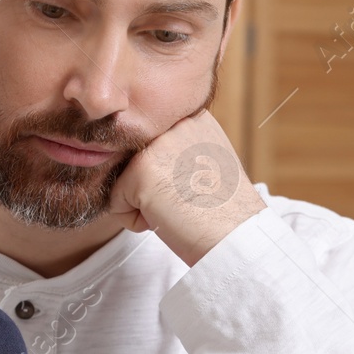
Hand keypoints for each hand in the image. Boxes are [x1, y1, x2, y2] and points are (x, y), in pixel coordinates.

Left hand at [108, 109, 265, 265]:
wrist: (236, 236)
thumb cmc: (224, 211)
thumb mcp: (208, 162)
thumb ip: (178, 150)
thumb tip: (142, 155)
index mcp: (192, 117)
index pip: (152, 148)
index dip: (168, 178)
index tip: (196, 189)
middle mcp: (173, 122)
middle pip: (135, 162)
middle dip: (154, 189)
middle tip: (188, 200)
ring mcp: (156, 144)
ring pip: (124, 181)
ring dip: (145, 204)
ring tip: (180, 208)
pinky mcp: (139, 170)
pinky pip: (116, 203)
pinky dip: (136, 221)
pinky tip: (169, 218)